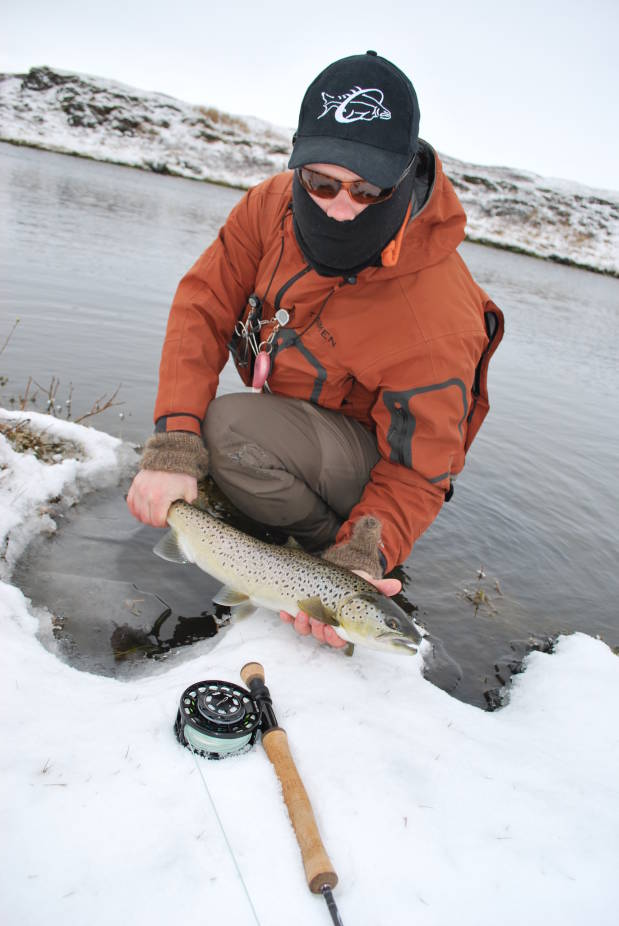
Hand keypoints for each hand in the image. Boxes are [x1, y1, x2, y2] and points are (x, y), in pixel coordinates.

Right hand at [126, 470, 197, 526]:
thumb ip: (187, 506)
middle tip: (161, 517)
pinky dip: (135, 508)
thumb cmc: (181, 473)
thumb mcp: (190, 492)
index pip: (156, 521)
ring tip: (153, 513)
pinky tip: (143, 509)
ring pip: (136, 512)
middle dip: (154, 521)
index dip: (163, 524)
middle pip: (145, 519)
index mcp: (160, 498)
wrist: (171, 456)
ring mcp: (139, 489)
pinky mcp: (135, 484)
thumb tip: (186, 514)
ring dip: (144, 516)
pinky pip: (130, 502)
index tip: (167, 520)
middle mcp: (146, 494)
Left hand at [279, 570, 401, 647]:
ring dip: (304, 624)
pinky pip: (290, 620)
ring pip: (306, 630)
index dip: (335, 639)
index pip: (341, 640)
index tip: (334, 629)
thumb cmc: (350, 581)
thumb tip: (397, 585)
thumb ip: (378, 587)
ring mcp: (312, 618)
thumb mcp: (364, 583)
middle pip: (322, 638)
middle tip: (320, 620)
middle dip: (320, 632)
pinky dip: (288, 617)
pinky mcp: (298, 611)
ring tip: (304, 611)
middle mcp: (328, 625)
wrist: (332, 569)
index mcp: (345, 625)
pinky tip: (287, 611)